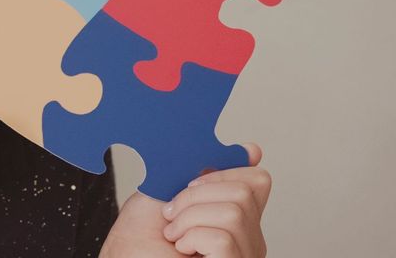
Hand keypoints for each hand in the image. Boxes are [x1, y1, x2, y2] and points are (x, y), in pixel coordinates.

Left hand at [101, 143, 270, 257]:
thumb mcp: (166, 190)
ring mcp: (242, 254)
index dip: (227, 170)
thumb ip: (198, 171)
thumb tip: (249, 150)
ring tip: (173, 234)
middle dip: (195, 195)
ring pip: (233, 213)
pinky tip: (181, 248)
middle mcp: (247, 237)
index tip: (191, 180)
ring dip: (189, 218)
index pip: (257, 181)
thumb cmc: (138, 237)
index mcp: (235, 217)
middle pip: (244, 192)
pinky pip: (222, 239)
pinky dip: (192, 237)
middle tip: (172, 213)